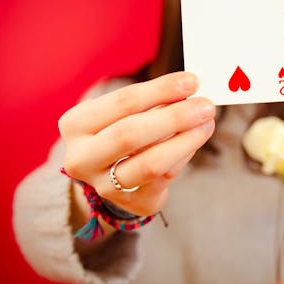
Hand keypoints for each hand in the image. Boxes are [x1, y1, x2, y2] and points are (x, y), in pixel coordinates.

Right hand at [60, 72, 214, 216]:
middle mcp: (82, 157)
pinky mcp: (131, 202)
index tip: (191, 81)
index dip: (160, 90)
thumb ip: (152, 100)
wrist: (108, 175)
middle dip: (174, 117)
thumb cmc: (120, 130)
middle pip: (130, 134)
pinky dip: (184, 155)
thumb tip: (189, 87)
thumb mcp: (123, 111)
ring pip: (150, 163)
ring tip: (207, 122)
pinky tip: (196, 139)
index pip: (122, 102)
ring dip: (186, 140)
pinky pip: (165, 177)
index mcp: (76, 124)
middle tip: (205, 105)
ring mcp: (104, 185)